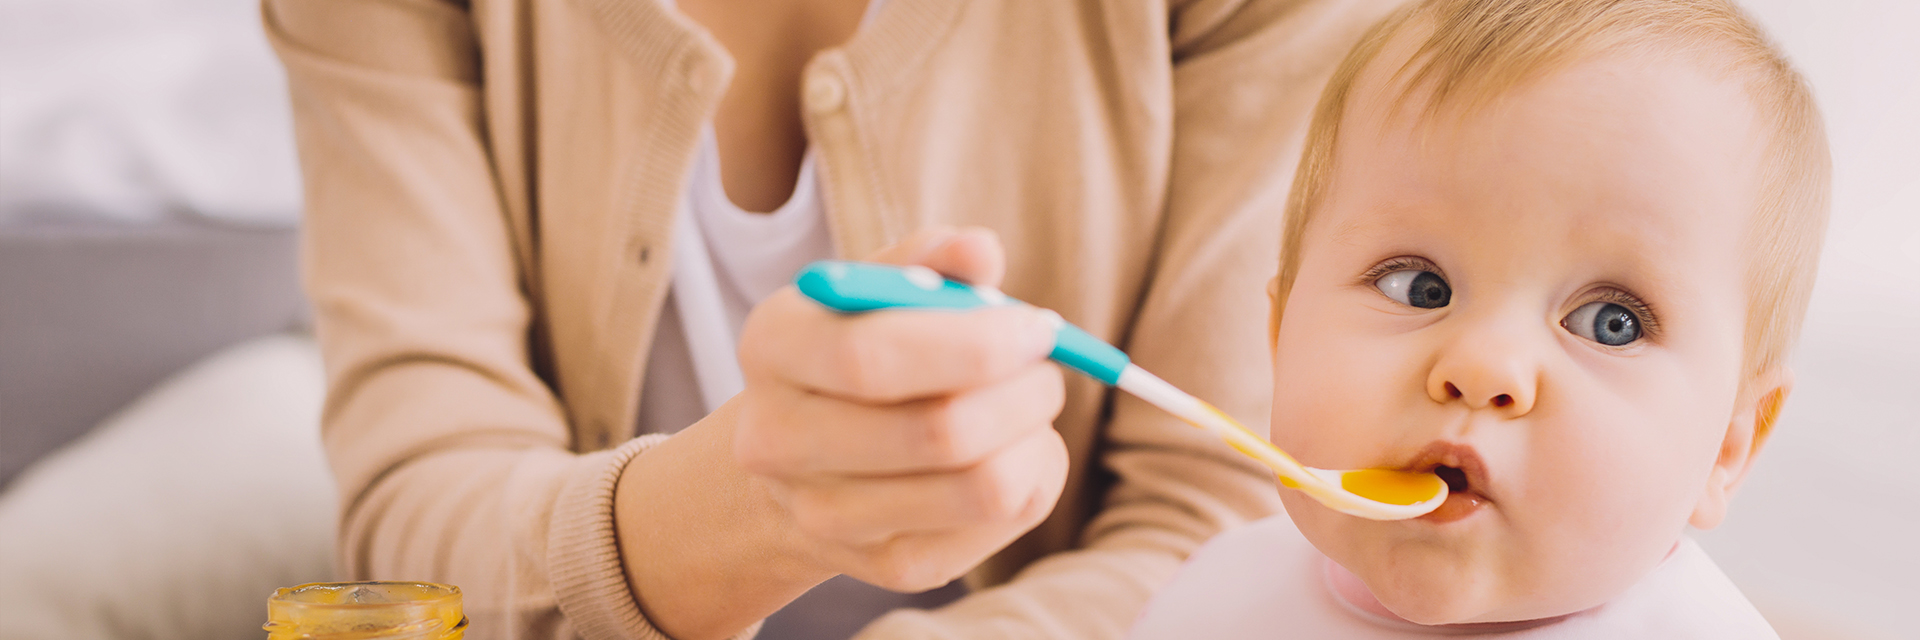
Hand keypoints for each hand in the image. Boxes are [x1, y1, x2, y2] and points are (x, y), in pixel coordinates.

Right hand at [734, 227, 1069, 590]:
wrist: (802, 463)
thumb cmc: (859, 349)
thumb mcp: (876, 289)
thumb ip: (928, 260)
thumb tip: (979, 251)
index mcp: (773, 346)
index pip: (871, 358)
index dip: (974, 344)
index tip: (1038, 327)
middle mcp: (778, 441)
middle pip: (938, 433)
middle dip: (1023, 392)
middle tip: (1047, 366)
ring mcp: (827, 516)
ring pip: (982, 488)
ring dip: (1035, 435)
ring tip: (1029, 404)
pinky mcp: (887, 566)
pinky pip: (999, 522)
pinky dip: (1033, 476)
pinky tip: (1012, 449)